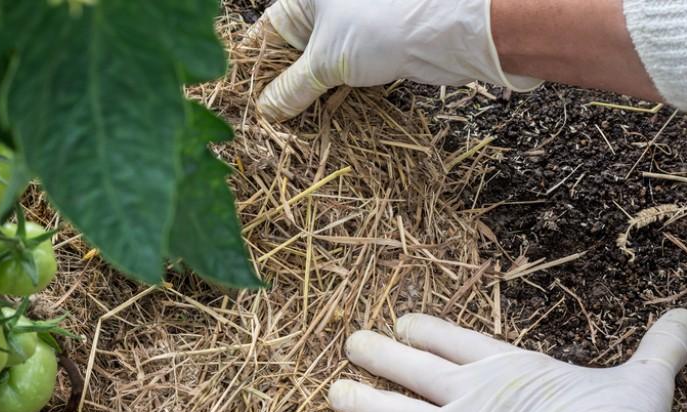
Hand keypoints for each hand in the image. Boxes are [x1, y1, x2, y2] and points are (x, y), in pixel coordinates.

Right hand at [255, 0, 540, 120]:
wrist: (446, 29)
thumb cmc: (379, 26)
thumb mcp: (324, 62)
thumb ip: (290, 88)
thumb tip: (265, 110)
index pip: (263, 34)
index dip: (251, 68)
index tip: (240, 100)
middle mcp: (324, 7)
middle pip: (289, 51)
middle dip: (279, 86)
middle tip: (265, 119)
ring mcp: (349, 26)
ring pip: (315, 64)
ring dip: (306, 94)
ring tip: (289, 125)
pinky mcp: (371, 46)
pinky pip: (340, 72)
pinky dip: (331, 93)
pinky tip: (321, 116)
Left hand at [330, 310, 686, 411]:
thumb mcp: (642, 379)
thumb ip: (661, 346)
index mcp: (506, 368)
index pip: (453, 340)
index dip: (425, 330)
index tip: (401, 321)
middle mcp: (469, 397)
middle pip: (413, 369)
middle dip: (380, 354)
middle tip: (351, 343)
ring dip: (362, 403)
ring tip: (334, 393)